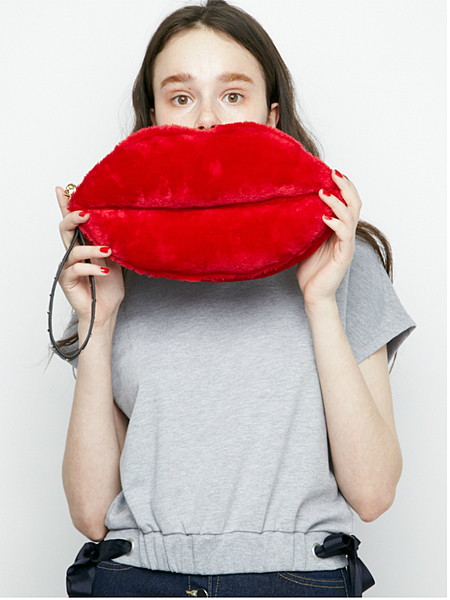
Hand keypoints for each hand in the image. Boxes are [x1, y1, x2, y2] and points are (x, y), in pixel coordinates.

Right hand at [56, 186, 123, 326]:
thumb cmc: (109, 287)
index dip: (67, 205)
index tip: (64, 189)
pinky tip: (104, 270)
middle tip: (86, 213)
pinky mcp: (67, 280)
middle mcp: (73, 253)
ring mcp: (68, 266)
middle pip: (65, 229)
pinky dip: (92, 268)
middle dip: (73, 217)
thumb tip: (116, 226)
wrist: (107, 311)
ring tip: (108, 250)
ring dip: (92, 248)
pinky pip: (76, 269)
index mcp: (83, 245)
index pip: (74, 222)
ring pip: (73, 249)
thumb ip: (110, 244)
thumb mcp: (115, 260)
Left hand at [296, 171, 361, 311]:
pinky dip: (335, 223)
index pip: (347, 202)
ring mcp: (347, 244)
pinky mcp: (344, 255)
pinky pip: (344, 234)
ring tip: (323, 193)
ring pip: (350, 215)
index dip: (343, 187)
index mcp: (339, 230)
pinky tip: (323, 217)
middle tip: (333, 173)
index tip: (330, 172)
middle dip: (345, 186)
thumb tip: (296, 207)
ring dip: (337, 202)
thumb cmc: (310, 271)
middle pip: (354, 203)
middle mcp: (346, 235)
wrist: (313, 295)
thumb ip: (308, 226)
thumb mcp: (306, 242)